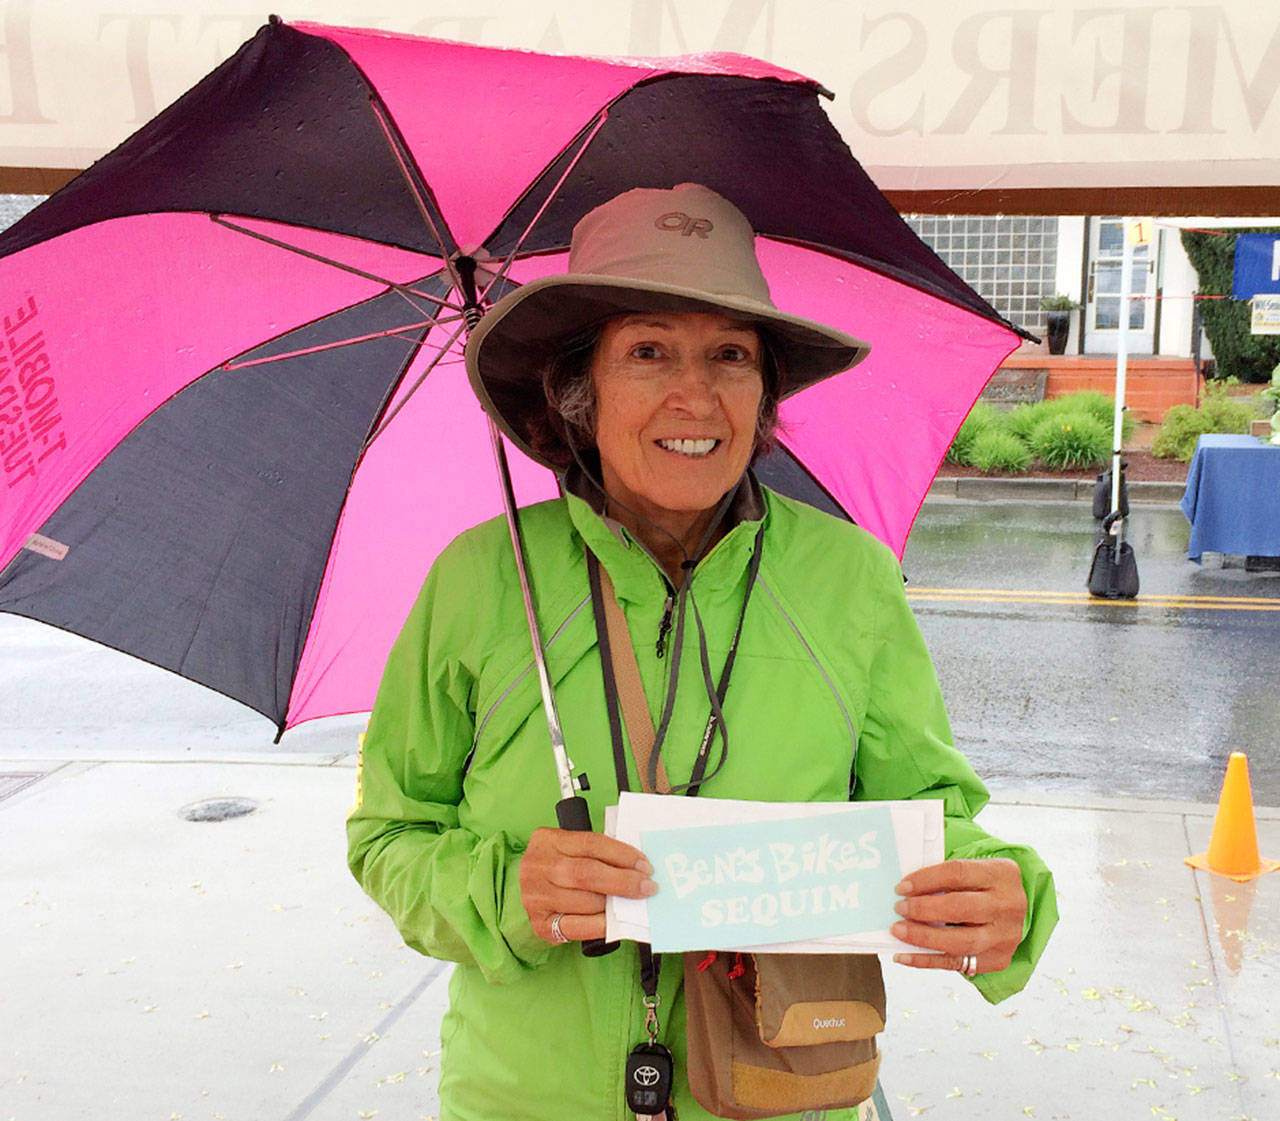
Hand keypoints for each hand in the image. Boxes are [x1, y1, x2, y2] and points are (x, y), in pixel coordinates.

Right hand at [519, 828, 656, 944]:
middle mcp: (537, 867)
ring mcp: (536, 897)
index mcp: (547, 840)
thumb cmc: (560, 864)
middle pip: (586, 873)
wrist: (531, 888)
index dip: (622, 854)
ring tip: (633, 902)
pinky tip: (614, 920)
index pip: (590, 843)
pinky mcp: (540, 923)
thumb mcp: (570, 848)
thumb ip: (596, 854)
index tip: (644, 865)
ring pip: (584, 901)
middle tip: (646, 886)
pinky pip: (576, 927)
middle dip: (623, 881)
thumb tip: (635, 868)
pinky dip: (600, 924)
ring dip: (614, 904)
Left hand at [890, 858, 1025, 975]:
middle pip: (962, 908)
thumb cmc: (980, 886)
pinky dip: (926, 960)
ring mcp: (1006, 936)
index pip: (958, 873)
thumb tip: (905, 891)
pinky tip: (903, 956)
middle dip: (924, 909)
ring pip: (962, 941)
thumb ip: (945, 878)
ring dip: (924, 937)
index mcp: (1002, 873)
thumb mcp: (973, 872)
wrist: (1011, 909)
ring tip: (899, 931)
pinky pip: (957, 963)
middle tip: (900, 908)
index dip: (926, 879)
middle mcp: (1009, 905)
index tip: (901, 887)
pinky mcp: (998, 959)